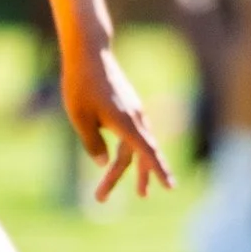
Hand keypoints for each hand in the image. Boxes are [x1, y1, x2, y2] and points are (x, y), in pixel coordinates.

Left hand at [62, 42, 174, 199]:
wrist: (90, 52)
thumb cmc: (80, 83)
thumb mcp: (79, 116)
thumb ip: (92, 142)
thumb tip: (105, 163)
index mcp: (125, 122)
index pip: (146, 152)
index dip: (158, 170)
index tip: (171, 187)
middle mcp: (135, 118)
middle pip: (134, 155)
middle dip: (122, 178)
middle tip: (99, 199)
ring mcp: (133, 112)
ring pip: (137, 147)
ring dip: (136, 168)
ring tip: (142, 192)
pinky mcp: (128, 107)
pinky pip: (134, 135)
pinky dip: (132, 151)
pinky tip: (124, 158)